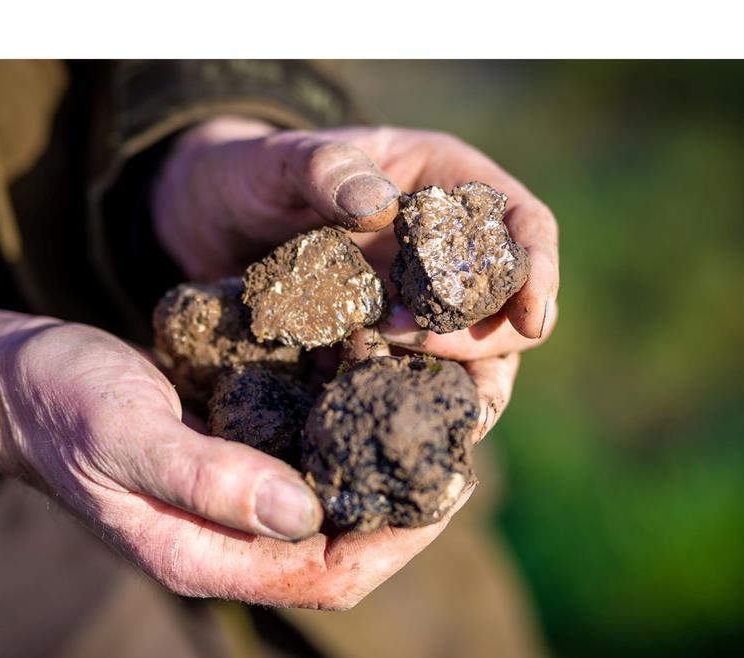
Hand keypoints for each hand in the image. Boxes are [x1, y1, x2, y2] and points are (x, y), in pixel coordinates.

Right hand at [0, 307, 518, 608]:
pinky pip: (305, 460)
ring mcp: (229, 502)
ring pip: (332, 506)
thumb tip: (305, 512)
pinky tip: (376, 384)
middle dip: (407, 508)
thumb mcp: (125, 437)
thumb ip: (208, 480)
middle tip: (457, 442)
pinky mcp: (229, 458)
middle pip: (344, 549)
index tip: (447, 482)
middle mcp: (225, 539)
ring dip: (384, 468)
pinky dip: (347, 432)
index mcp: (202, 556)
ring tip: (434, 413)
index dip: (397, 541)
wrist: (12, 378)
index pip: (327, 576)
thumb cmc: (59, 404)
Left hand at [152, 117, 559, 359]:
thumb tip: (380, 205)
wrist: (205, 221)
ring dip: (450, 382)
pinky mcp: (379, 348)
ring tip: (407, 397)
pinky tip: (367, 411)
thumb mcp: (276, 161)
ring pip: (470, 359)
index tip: (531, 318)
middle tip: (415, 341)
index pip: (524, 226)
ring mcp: (415, 304)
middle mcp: (444, 251)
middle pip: (505, 306)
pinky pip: (410, 382)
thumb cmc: (250, 174)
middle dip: (478, 335)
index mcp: (446, 185)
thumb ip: (324, 168)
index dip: (538, 272)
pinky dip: (399, 399)